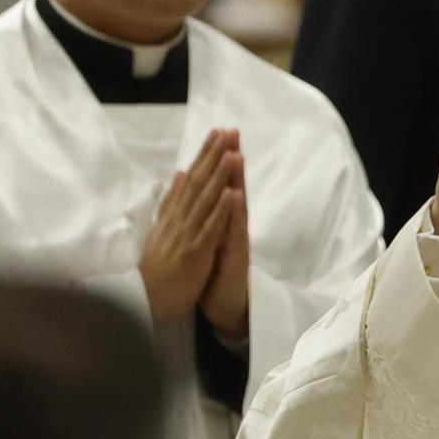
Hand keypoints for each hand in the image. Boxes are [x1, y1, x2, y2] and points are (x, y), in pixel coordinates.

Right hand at [139, 129, 235, 324]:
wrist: (145, 301)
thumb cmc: (157, 268)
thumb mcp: (162, 229)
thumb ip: (172, 202)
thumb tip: (180, 174)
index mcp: (172, 215)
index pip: (190, 179)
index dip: (204, 155)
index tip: (216, 133)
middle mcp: (178, 220)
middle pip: (197, 182)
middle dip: (212, 156)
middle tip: (227, 131)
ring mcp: (186, 235)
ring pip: (204, 201)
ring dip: (218, 176)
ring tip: (232, 152)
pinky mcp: (194, 253)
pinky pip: (210, 229)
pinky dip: (221, 211)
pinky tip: (233, 193)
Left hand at [199, 133, 248, 342]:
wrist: (226, 307)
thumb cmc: (216, 275)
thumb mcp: (208, 241)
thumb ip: (208, 217)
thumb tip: (202, 193)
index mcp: (220, 221)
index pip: (220, 184)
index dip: (218, 159)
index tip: (218, 132)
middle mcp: (231, 226)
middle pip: (232, 187)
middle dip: (231, 159)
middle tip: (233, 131)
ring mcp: (235, 240)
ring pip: (237, 206)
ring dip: (237, 180)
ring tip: (237, 154)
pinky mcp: (235, 257)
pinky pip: (235, 233)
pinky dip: (234, 214)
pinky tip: (236, 195)